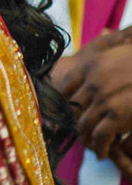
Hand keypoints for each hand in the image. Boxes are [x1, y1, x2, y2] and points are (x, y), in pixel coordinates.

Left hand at [55, 27, 131, 160]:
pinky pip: (99, 136)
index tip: (62, 113)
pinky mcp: (117, 117)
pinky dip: (99, 147)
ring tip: (90, 145)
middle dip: (73, 124)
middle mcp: (92, 82)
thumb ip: (111, 44)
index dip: (60, 104)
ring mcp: (104, 100)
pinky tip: (103, 152)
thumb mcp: (126, 48)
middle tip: (78, 133)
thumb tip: (106, 32)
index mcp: (91, 65)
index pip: (63, 87)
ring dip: (85, 138)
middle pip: (71, 109)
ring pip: (83, 125)